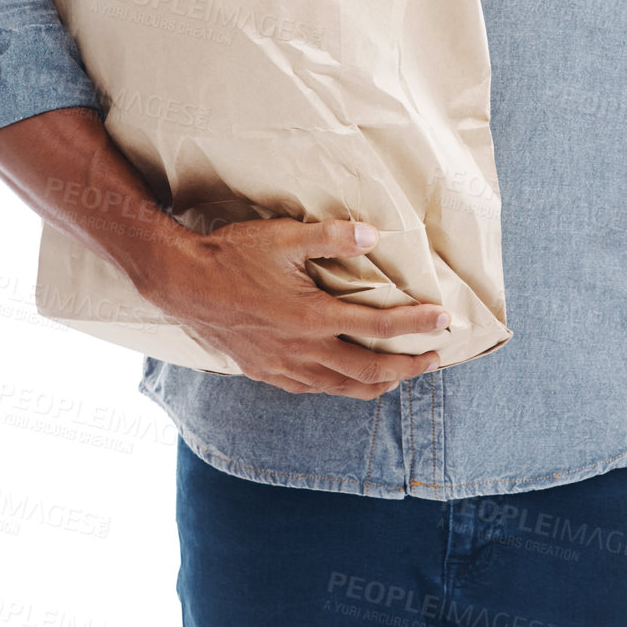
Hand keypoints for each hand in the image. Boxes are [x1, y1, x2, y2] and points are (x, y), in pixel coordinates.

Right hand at [134, 216, 449, 397]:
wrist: (181, 284)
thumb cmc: (231, 255)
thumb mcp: (283, 236)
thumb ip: (331, 237)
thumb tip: (374, 236)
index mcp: (312, 318)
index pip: (378, 328)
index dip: (417, 326)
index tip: (445, 322)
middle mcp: (302, 351)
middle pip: (369, 372)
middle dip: (408, 368)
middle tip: (435, 359)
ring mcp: (282, 367)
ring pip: (342, 389)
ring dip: (378, 384)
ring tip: (401, 376)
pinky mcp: (265, 372)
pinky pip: (313, 390)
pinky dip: (340, 388)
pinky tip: (345, 380)